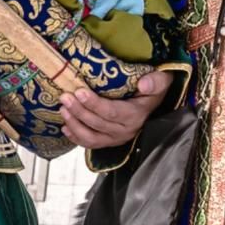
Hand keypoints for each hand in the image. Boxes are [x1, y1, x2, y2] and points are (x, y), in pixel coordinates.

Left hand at [60, 71, 174, 150]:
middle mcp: (126, 130)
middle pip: (98, 123)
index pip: (111, 112)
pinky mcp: (109, 141)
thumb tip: (143, 85)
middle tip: (65, 97)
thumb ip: (155, 82)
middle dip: (79, 111)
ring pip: (91, 137)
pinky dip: (76, 137)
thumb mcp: (161, 81)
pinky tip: (65, 127)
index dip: (94, 104)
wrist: (156, 103)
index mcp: (136, 115)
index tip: (79, 92)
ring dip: (75, 125)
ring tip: (62, 109)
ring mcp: (117, 138)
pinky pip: (90, 144)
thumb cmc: (154, 89)